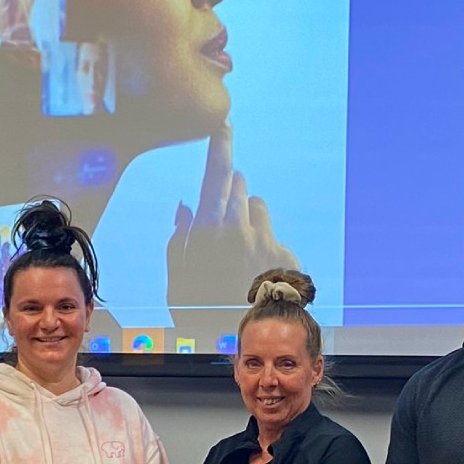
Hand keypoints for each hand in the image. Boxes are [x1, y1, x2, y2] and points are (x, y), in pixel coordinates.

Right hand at [167, 129, 296, 328]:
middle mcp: (239, 227)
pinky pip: (272, 234)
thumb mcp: (177, 279)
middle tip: (222, 208)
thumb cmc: (201, 312)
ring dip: (247, 213)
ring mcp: (265, 239)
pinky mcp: (286, 253)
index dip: (220, 144)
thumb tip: (187, 206)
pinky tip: (253, 267)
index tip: (224, 124)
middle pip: (238, 184)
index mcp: (208, 228)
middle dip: (230, 187)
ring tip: (237, 240)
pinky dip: (262, 242)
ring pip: (257, 206)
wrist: (246, 338)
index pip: (217, 172)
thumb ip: (180, 239)